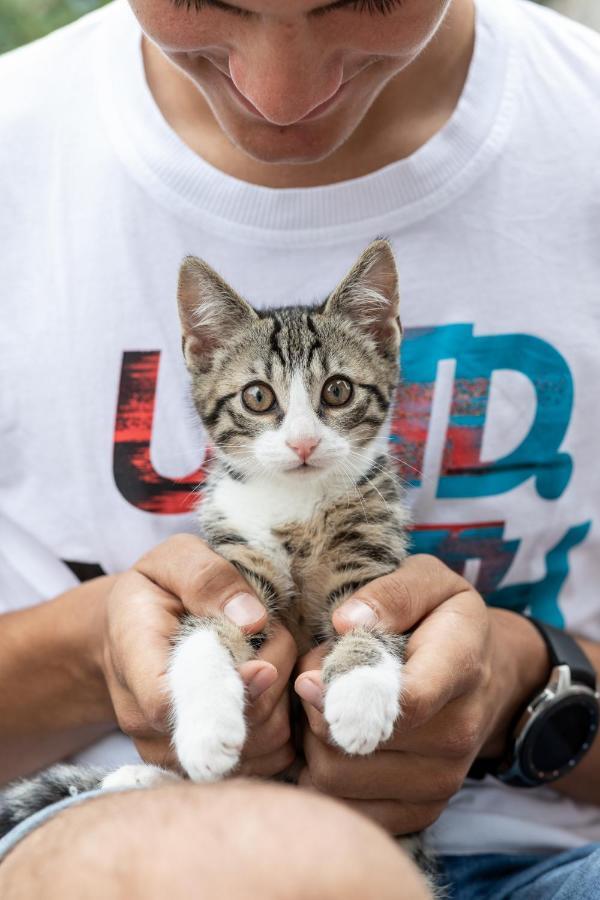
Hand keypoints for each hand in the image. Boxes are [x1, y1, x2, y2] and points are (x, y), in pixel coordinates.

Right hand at [102, 534, 295, 776]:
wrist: (132, 633)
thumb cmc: (158, 589)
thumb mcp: (175, 559)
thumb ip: (207, 579)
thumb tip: (252, 620)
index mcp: (133, 660)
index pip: (168, 703)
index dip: (225, 690)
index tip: (264, 662)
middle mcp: (146, 722)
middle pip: (230, 730)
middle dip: (270, 676)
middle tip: (272, 632)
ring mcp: (174, 752)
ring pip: (260, 746)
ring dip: (283, 697)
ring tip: (268, 653)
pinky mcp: (207, 767)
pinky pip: (270, 759)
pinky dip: (285, 721)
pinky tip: (272, 685)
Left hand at [294, 554, 548, 833]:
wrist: (488, 674)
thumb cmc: (442, 619)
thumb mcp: (427, 581)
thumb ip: (390, 595)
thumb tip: (346, 623)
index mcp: (460, 665)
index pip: (407, 700)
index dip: (344, 693)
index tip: (308, 678)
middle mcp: (458, 732)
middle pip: (356, 744)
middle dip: (316, 711)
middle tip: (314, 683)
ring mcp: (443, 779)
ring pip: (337, 778)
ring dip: (313, 743)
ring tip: (324, 709)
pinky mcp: (422, 810)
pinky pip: (344, 808)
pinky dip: (323, 777)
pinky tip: (333, 744)